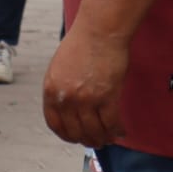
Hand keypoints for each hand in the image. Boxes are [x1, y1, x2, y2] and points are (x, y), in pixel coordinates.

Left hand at [42, 23, 128, 147]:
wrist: (99, 31)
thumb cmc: (82, 44)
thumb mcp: (59, 68)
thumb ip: (61, 89)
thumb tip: (69, 110)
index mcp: (51, 90)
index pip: (55, 124)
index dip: (66, 135)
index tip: (75, 138)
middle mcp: (65, 98)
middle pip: (75, 132)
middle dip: (87, 140)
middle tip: (97, 141)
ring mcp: (85, 99)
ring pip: (94, 131)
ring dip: (103, 138)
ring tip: (110, 138)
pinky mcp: (106, 97)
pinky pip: (111, 123)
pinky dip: (117, 131)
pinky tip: (121, 131)